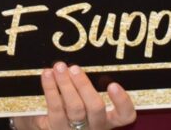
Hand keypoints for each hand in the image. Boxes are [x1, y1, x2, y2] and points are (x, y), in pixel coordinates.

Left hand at [12, 61, 135, 129]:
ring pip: (75, 109)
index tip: (113, 84)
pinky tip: (47, 74)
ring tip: (59, 67)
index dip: (122, 102)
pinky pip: (55, 108)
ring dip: (66, 84)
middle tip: (74, 68)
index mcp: (108, 118)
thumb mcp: (84, 96)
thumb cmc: (70, 103)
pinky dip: (51, 89)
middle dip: (85, 86)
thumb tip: (85, 48)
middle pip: (96, 109)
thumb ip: (88, 80)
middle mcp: (95, 126)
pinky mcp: (56, 128)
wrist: (45, 124)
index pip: (125, 115)